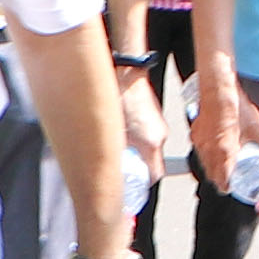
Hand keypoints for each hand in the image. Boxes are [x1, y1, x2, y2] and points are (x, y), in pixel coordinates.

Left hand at [113, 62, 167, 177]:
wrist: (126, 73)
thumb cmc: (118, 97)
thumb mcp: (109, 132)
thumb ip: (108, 151)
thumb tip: (99, 164)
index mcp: (151, 142)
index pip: (156, 174)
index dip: (144, 183)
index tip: (133, 185)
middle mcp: (159, 135)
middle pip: (154, 162)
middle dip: (140, 169)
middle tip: (125, 170)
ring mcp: (158, 124)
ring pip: (151, 147)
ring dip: (139, 152)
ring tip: (122, 149)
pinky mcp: (154, 114)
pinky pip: (150, 133)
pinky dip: (140, 138)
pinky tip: (125, 132)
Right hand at [191, 74, 258, 192]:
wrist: (219, 90)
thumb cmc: (236, 108)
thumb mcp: (257, 129)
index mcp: (225, 153)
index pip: (222, 179)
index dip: (226, 186)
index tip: (230, 188)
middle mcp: (210, 150)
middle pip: (211, 173)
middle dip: (219, 178)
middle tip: (227, 180)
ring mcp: (201, 142)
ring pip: (204, 162)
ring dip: (212, 167)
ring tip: (221, 165)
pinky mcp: (196, 132)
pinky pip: (200, 149)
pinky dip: (206, 153)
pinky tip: (213, 148)